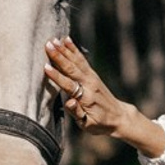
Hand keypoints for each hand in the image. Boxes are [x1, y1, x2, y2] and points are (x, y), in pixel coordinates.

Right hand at [44, 37, 164, 156]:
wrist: (118, 116)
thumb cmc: (101, 123)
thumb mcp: (88, 125)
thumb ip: (77, 113)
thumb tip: (69, 102)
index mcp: (86, 98)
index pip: (69, 85)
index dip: (57, 76)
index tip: (46, 67)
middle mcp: (89, 84)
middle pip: (71, 68)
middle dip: (59, 57)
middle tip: (47, 45)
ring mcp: (91, 77)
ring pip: (76, 61)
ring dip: (64, 50)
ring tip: (53, 40)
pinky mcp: (92, 74)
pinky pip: (81, 59)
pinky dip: (73, 49)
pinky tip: (66, 40)